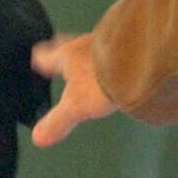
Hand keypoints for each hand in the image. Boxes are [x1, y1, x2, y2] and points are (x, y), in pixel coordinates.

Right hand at [29, 32, 116, 146]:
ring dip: (90, 54)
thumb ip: (58, 121)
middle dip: (63, 51)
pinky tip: (117, 65)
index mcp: (66, 56)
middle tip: (61, 57)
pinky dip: (111, 55)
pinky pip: (113, 47)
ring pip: (91, 45)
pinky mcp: (127, 41)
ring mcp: (107, 39)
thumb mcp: (77, 106)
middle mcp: (84, 43)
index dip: (39, 60)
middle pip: (67, 44)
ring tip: (91, 65)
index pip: (45, 55)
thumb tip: (38, 138)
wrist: (141, 59)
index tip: (36, 62)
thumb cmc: (102, 80)